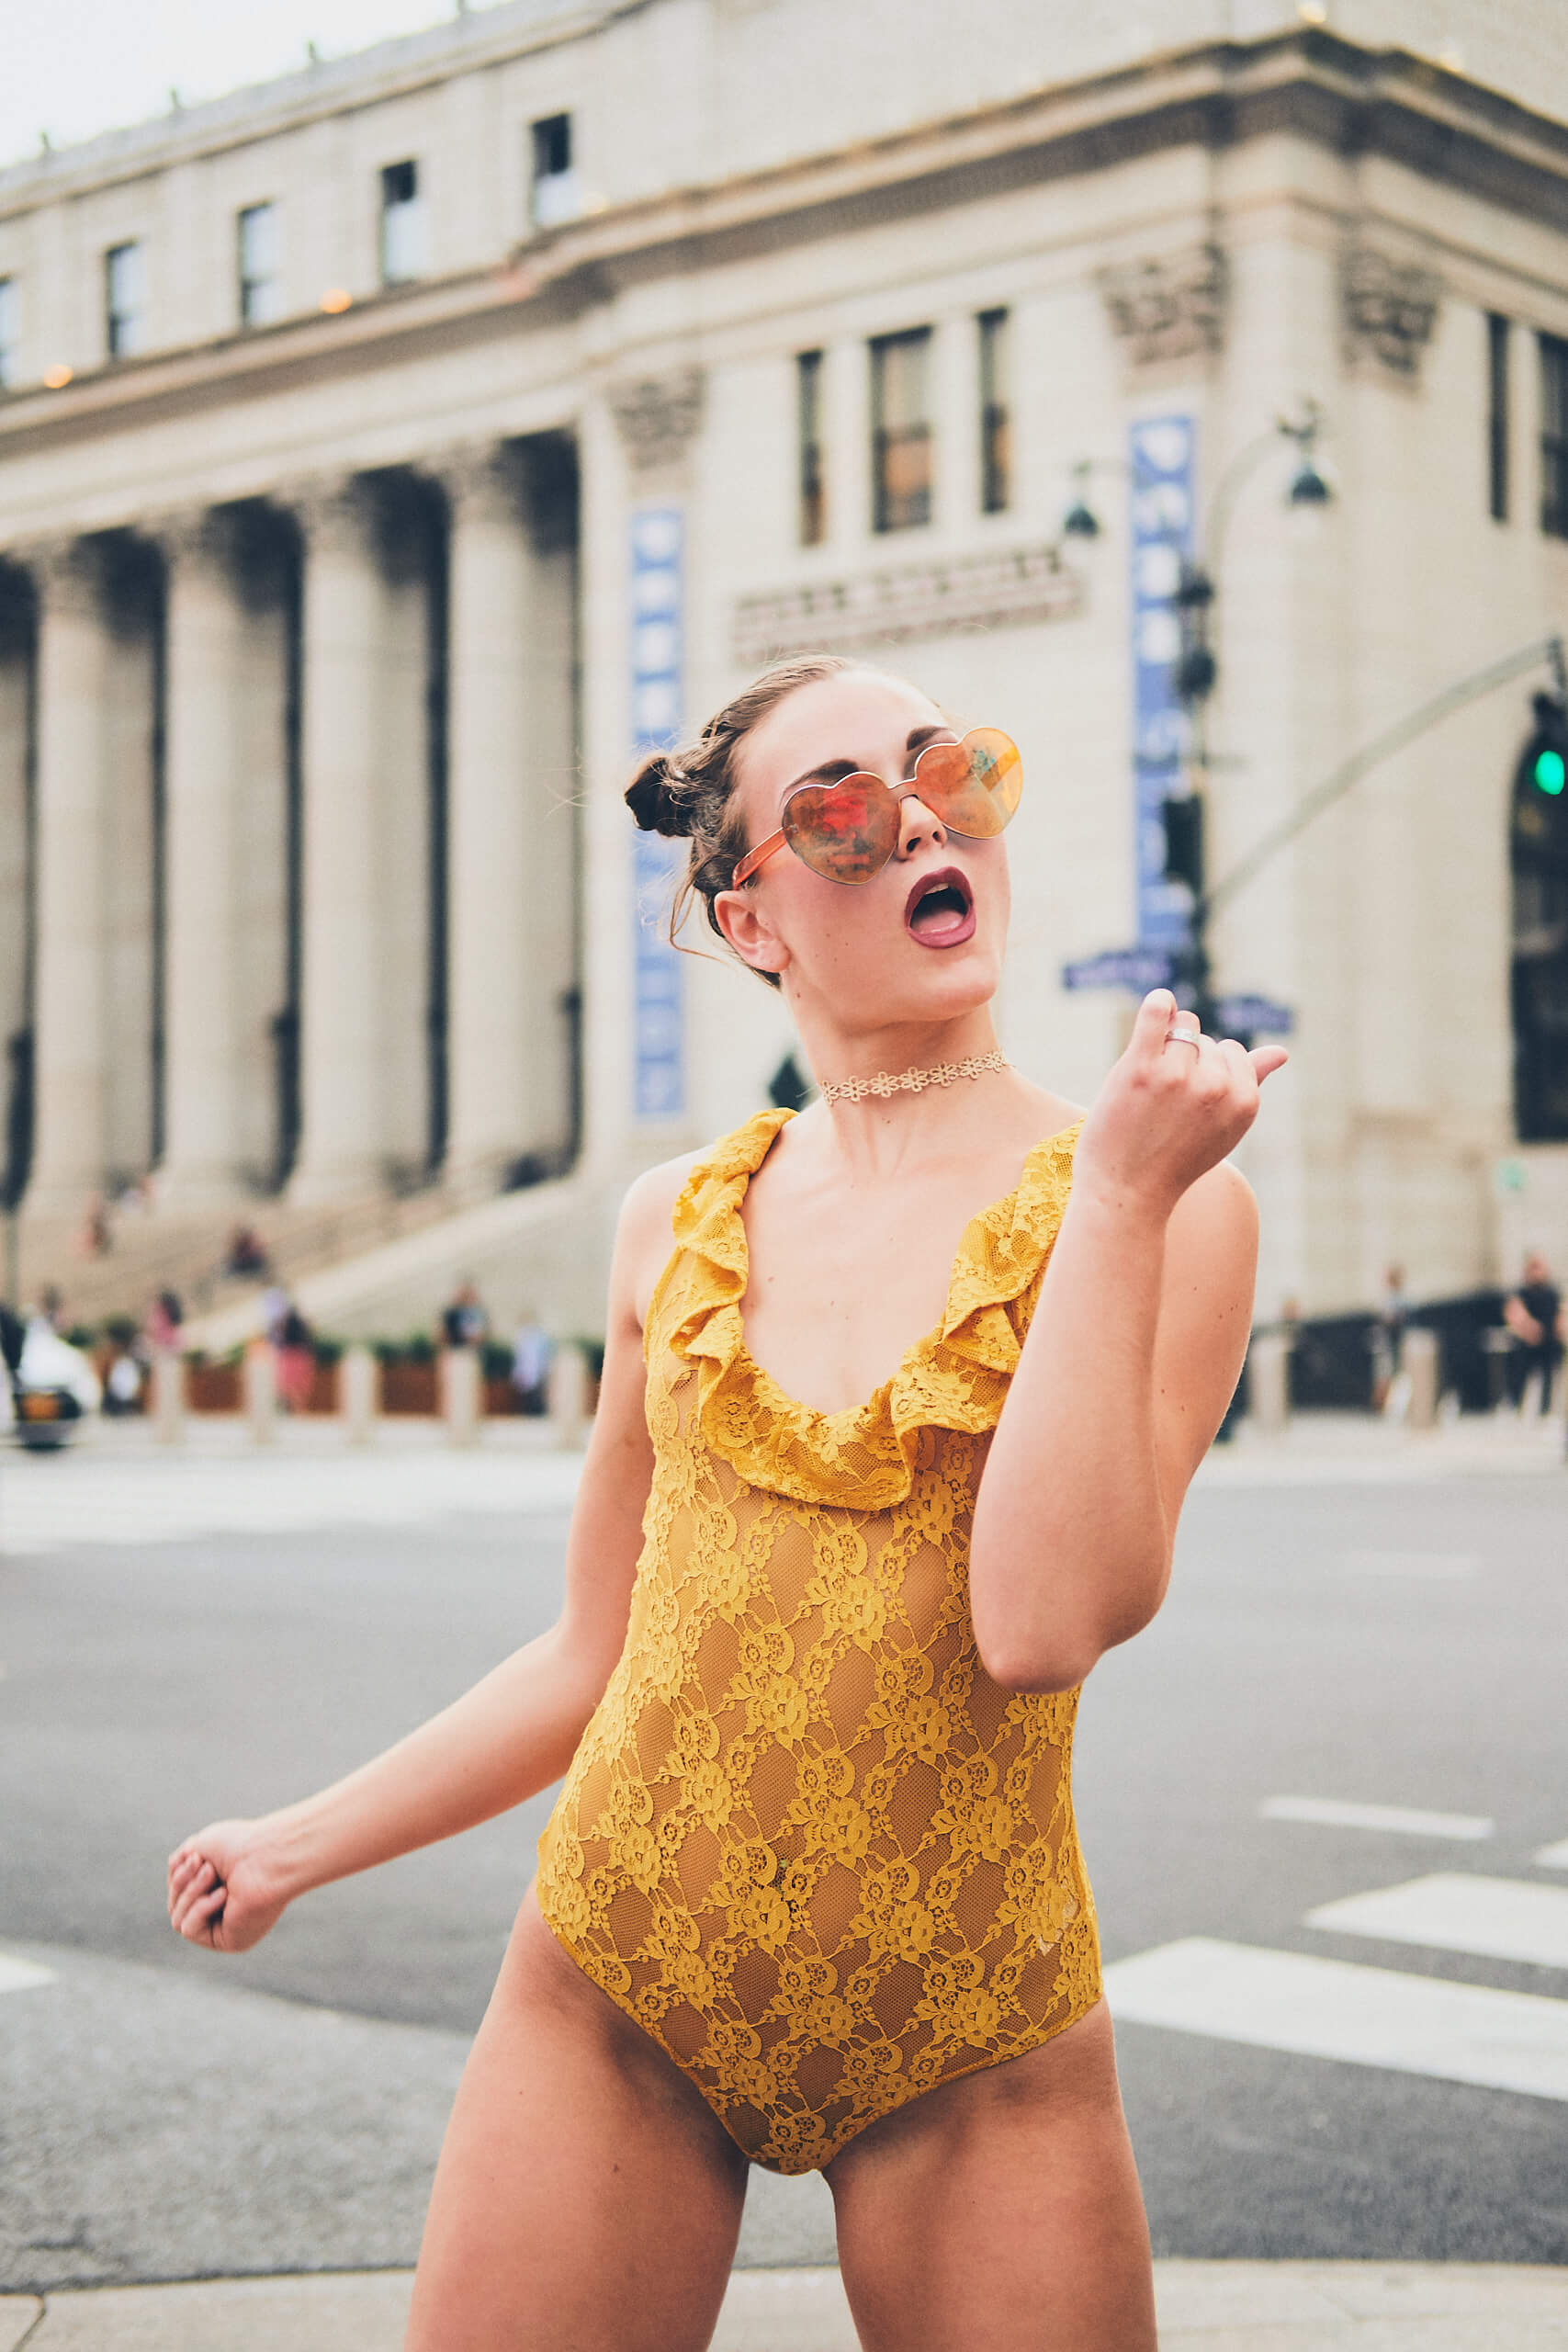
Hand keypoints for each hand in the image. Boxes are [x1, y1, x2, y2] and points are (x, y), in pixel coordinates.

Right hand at [167, 1818, 290, 1953]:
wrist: (268, 1855)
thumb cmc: (240, 1845)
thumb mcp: (200, 1847)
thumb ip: (181, 1863)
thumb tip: (173, 1867)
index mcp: (215, 1887)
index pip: (178, 1891)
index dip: (178, 1874)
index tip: (194, 1854)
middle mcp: (220, 1910)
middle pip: (175, 1906)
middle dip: (183, 1882)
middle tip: (204, 1864)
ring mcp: (224, 1927)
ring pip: (178, 1919)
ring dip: (191, 1892)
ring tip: (212, 1873)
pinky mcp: (228, 1940)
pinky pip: (190, 1929)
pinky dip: (200, 1909)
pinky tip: (223, 1895)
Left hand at [1074, 989, 1287, 1221]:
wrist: (1125, 1192)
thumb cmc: (1174, 1160)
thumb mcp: (1224, 1126)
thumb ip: (1251, 1084)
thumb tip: (1281, 1052)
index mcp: (1245, 1101)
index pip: (1232, 1052)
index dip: (1208, 1070)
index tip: (1190, 1101)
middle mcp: (1217, 1087)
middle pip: (1206, 1040)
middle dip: (1186, 1060)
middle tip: (1164, 1104)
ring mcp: (1178, 1076)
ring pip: (1182, 1026)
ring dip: (1165, 1044)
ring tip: (1149, 1084)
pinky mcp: (1140, 1068)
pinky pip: (1157, 1013)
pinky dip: (1158, 1003)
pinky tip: (1158, 1004)